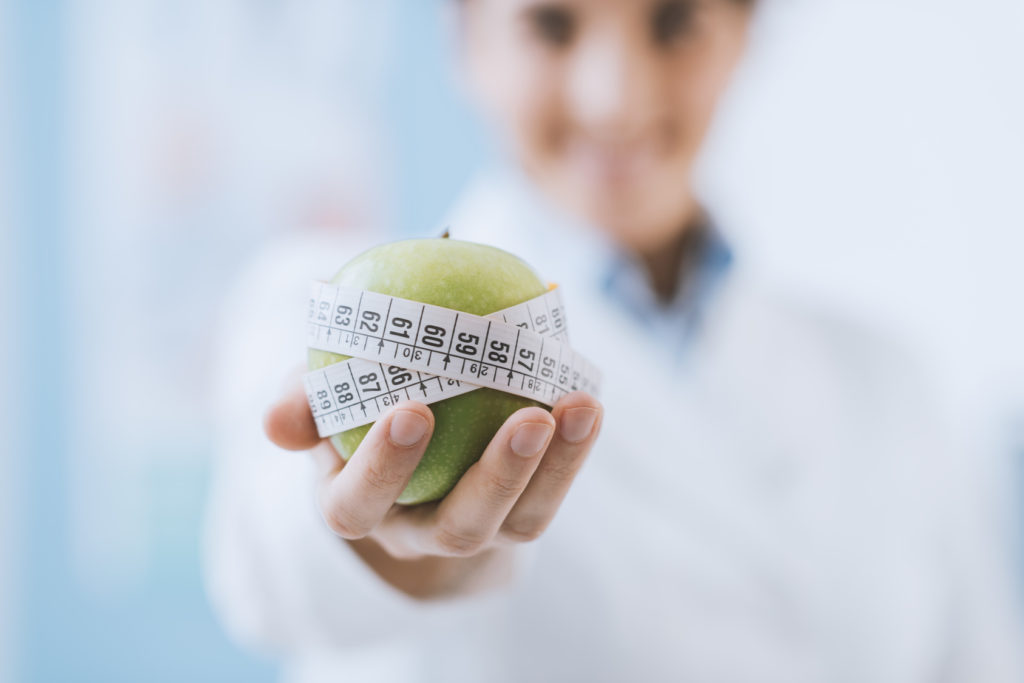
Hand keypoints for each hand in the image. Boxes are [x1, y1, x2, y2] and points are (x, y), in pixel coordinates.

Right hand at [264, 370, 602, 594]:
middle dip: (494, 478)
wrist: (408, 437)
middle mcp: (415, 530)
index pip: (357, 505)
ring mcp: (473, 528)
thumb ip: (299, 401)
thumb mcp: (319, 395)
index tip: (411, 408)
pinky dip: (574, 453)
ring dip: (553, 468)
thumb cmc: (354, 404)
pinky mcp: (517, 517)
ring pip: (516, 520)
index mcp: (354, 505)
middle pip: (455, 528)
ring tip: (579, 406)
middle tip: (527, 418)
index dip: (382, 468)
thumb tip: (276, 423)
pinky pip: (549, 497)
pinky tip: (588, 399)